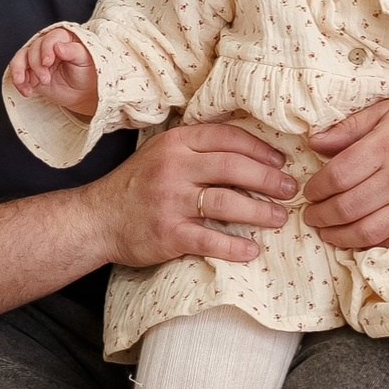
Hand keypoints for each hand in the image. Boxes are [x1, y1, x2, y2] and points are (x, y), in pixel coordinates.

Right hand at [8, 27, 98, 118]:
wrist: (85, 92)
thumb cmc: (88, 72)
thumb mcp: (85, 60)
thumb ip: (73, 50)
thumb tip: (57, 46)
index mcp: (63, 38)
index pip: (50, 38)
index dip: (45, 49)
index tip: (47, 62)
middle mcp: (47, 47)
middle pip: (33, 49)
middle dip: (36, 65)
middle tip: (46, 79)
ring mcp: (37, 60)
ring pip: (20, 58)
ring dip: (20, 71)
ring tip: (27, 84)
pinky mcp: (31, 73)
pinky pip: (18, 74)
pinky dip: (19, 83)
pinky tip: (27, 92)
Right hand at [84, 122, 298, 267]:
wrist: (98, 219)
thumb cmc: (137, 185)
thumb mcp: (162, 154)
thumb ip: (197, 148)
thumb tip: (249, 151)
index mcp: (176, 143)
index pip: (227, 138)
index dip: (259, 148)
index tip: (280, 160)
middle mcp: (174, 168)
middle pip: (233, 167)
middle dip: (268, 179)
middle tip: (290, 189)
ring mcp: (170, 201)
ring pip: (226, 202)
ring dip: (260, 211)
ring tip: (279, 218)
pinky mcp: (168, 233)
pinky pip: (209, 239)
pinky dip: (234, 247)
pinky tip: (252, 251)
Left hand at [303, 97, 388, 250]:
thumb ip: (349, 127)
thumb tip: (315, 143)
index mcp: (386, 147)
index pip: (338, 176)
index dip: (317, 188)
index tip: (310, 191)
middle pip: (347, 207)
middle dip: (321, 215)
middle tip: (311, 215)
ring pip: (366, 231)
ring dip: (339, 236)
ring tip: (327, 231)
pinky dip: (370, 246)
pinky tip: (357, 239)